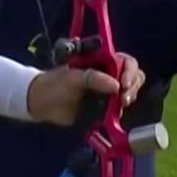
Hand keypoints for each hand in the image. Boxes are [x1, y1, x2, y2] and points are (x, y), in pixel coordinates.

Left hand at [26, 53, 144, 125]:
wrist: (42, 103)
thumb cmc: (55, 84)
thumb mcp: (72, 78)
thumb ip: (93, 78)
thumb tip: (116, 86)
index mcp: (103, 61)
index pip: (126, 62)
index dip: (129, 71)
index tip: (123, 84)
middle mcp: (109, 74)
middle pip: (134, 77)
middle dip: (133, 87)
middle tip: (123, 99)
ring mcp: (108, 91)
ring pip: (129, 93)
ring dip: (128, 99)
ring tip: (119, 106)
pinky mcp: (105, 107)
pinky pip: (119, 108)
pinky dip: (120, 111)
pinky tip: (115, 115)